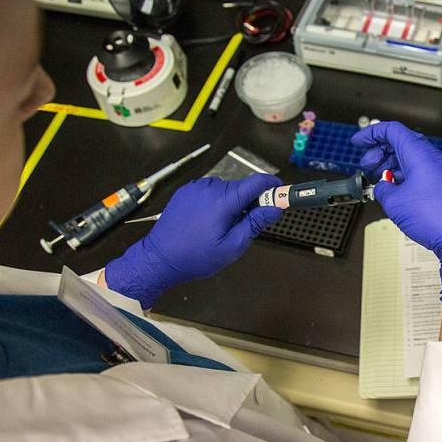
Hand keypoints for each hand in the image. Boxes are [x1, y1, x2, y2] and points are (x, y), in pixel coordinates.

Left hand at [104, 173, 281, 308]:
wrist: (159, 259)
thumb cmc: (195, 256)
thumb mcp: (231, 246)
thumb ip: (254, 223)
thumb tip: (275, 208)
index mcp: (222, 200)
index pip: (256, 182)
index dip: (273, 185)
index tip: (282, 192)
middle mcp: (209, 188)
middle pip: (241, 187)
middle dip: (251, 201)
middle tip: (249, 224)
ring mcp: (195, 188)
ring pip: (226, 189)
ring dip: (232, 202)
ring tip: (224, 227)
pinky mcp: (186, 192)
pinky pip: (210, 191)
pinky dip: (217, 202)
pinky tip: (210, 221)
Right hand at [351, 121, 441, 306]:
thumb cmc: (435, 218)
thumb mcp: (394, 203)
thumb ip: (382, 190)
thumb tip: (382, 188)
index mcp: (419, 154)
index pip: (392, 131)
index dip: (371, 133)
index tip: (358, 142)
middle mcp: (433, 159)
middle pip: (401, 143)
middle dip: (379, 152)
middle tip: (367, 165)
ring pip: (412, 159)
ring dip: (392, 165)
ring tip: (380, 180)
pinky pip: (422, 173)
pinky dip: (406, 176)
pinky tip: (397, 191)